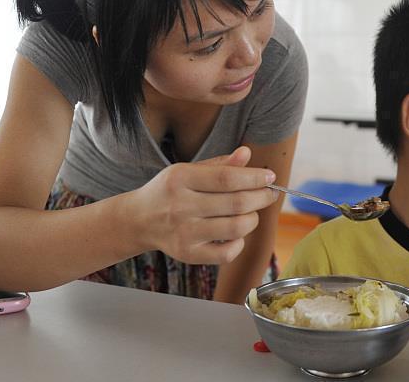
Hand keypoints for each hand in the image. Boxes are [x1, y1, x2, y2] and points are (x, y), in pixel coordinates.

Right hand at [135, 146, 277, 264]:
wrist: (139, 220)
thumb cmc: (170, 191)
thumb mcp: (188, 170)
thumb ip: (220, 165)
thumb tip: (247, 153)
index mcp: (180, 179)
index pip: (227, 178)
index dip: (254, 177)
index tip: (270, 176)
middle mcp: (180, 206)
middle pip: (236, 203)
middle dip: (261, 197)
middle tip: (270, 194)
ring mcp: (184, 233)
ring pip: (236, 228)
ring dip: (253, 219)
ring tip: (252, 212)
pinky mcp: (187, 254)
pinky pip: (226, 253)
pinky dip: (240, 243)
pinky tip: (237, 234)